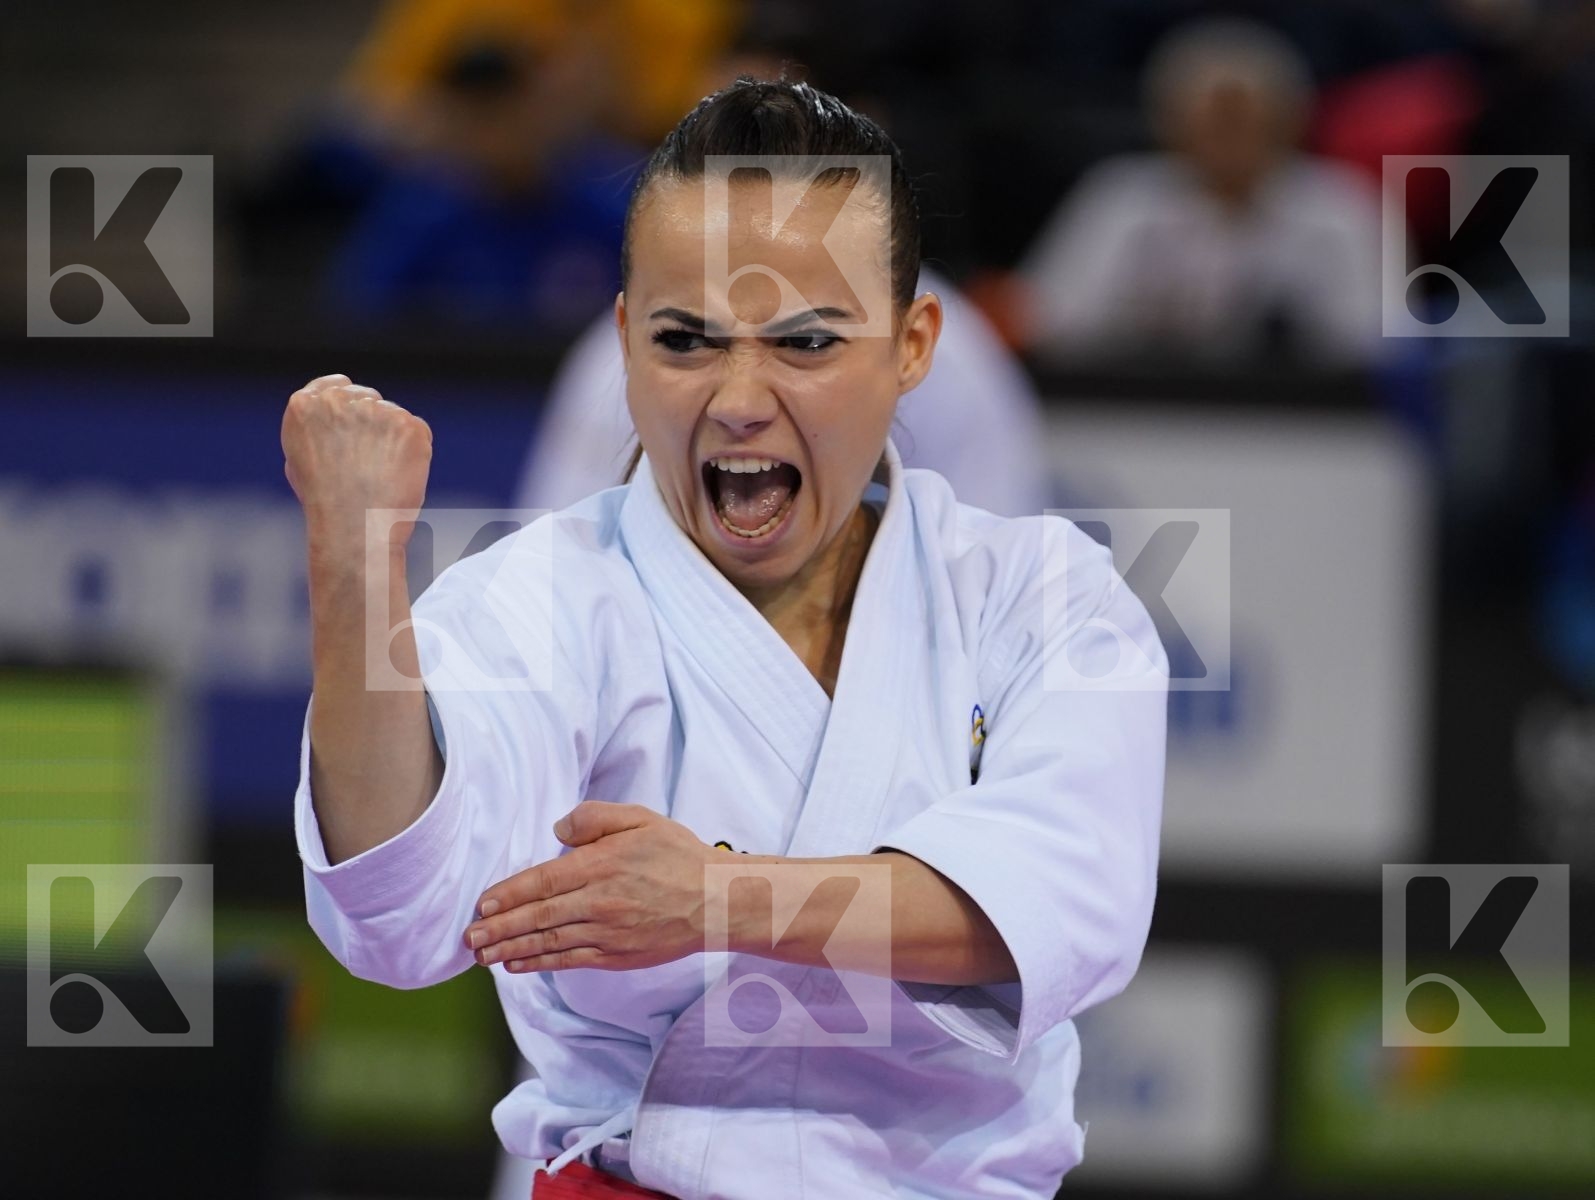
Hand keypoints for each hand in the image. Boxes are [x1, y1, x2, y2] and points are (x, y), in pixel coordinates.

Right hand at [280, 373, 432, 550]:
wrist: (354, 530)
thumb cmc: (325, 504)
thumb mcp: (299, 458)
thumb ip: (318, 428)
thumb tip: (338, 417)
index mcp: (305, 405)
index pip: (336, 384)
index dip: (349, 403)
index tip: (356, 423)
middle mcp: (339, 400)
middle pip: (367, 397)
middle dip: (372, 422)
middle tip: (368, 462)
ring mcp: (376, 410)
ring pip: (393, 415)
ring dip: (392, 438)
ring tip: (379, 476)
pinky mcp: (409, 425)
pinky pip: (416, 431)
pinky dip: (414, 451)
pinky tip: (397, 475)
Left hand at [464, 802, 723, 972]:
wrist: (717, 901)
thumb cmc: (678, 855)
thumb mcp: (640, 819)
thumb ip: (595, 818)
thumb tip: (557, 833)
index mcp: (602, 865)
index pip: (543, 881)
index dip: (508, 894)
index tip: (482, 903)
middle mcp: (600, 902)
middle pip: (538, 916)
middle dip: (498, 928)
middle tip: (468, 937)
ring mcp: (608, 933)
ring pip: (549, 942)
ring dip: (511, 949)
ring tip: (482, 955)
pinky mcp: (617, 956)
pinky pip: (570, 961)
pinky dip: (540, 963)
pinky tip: (517, 965)